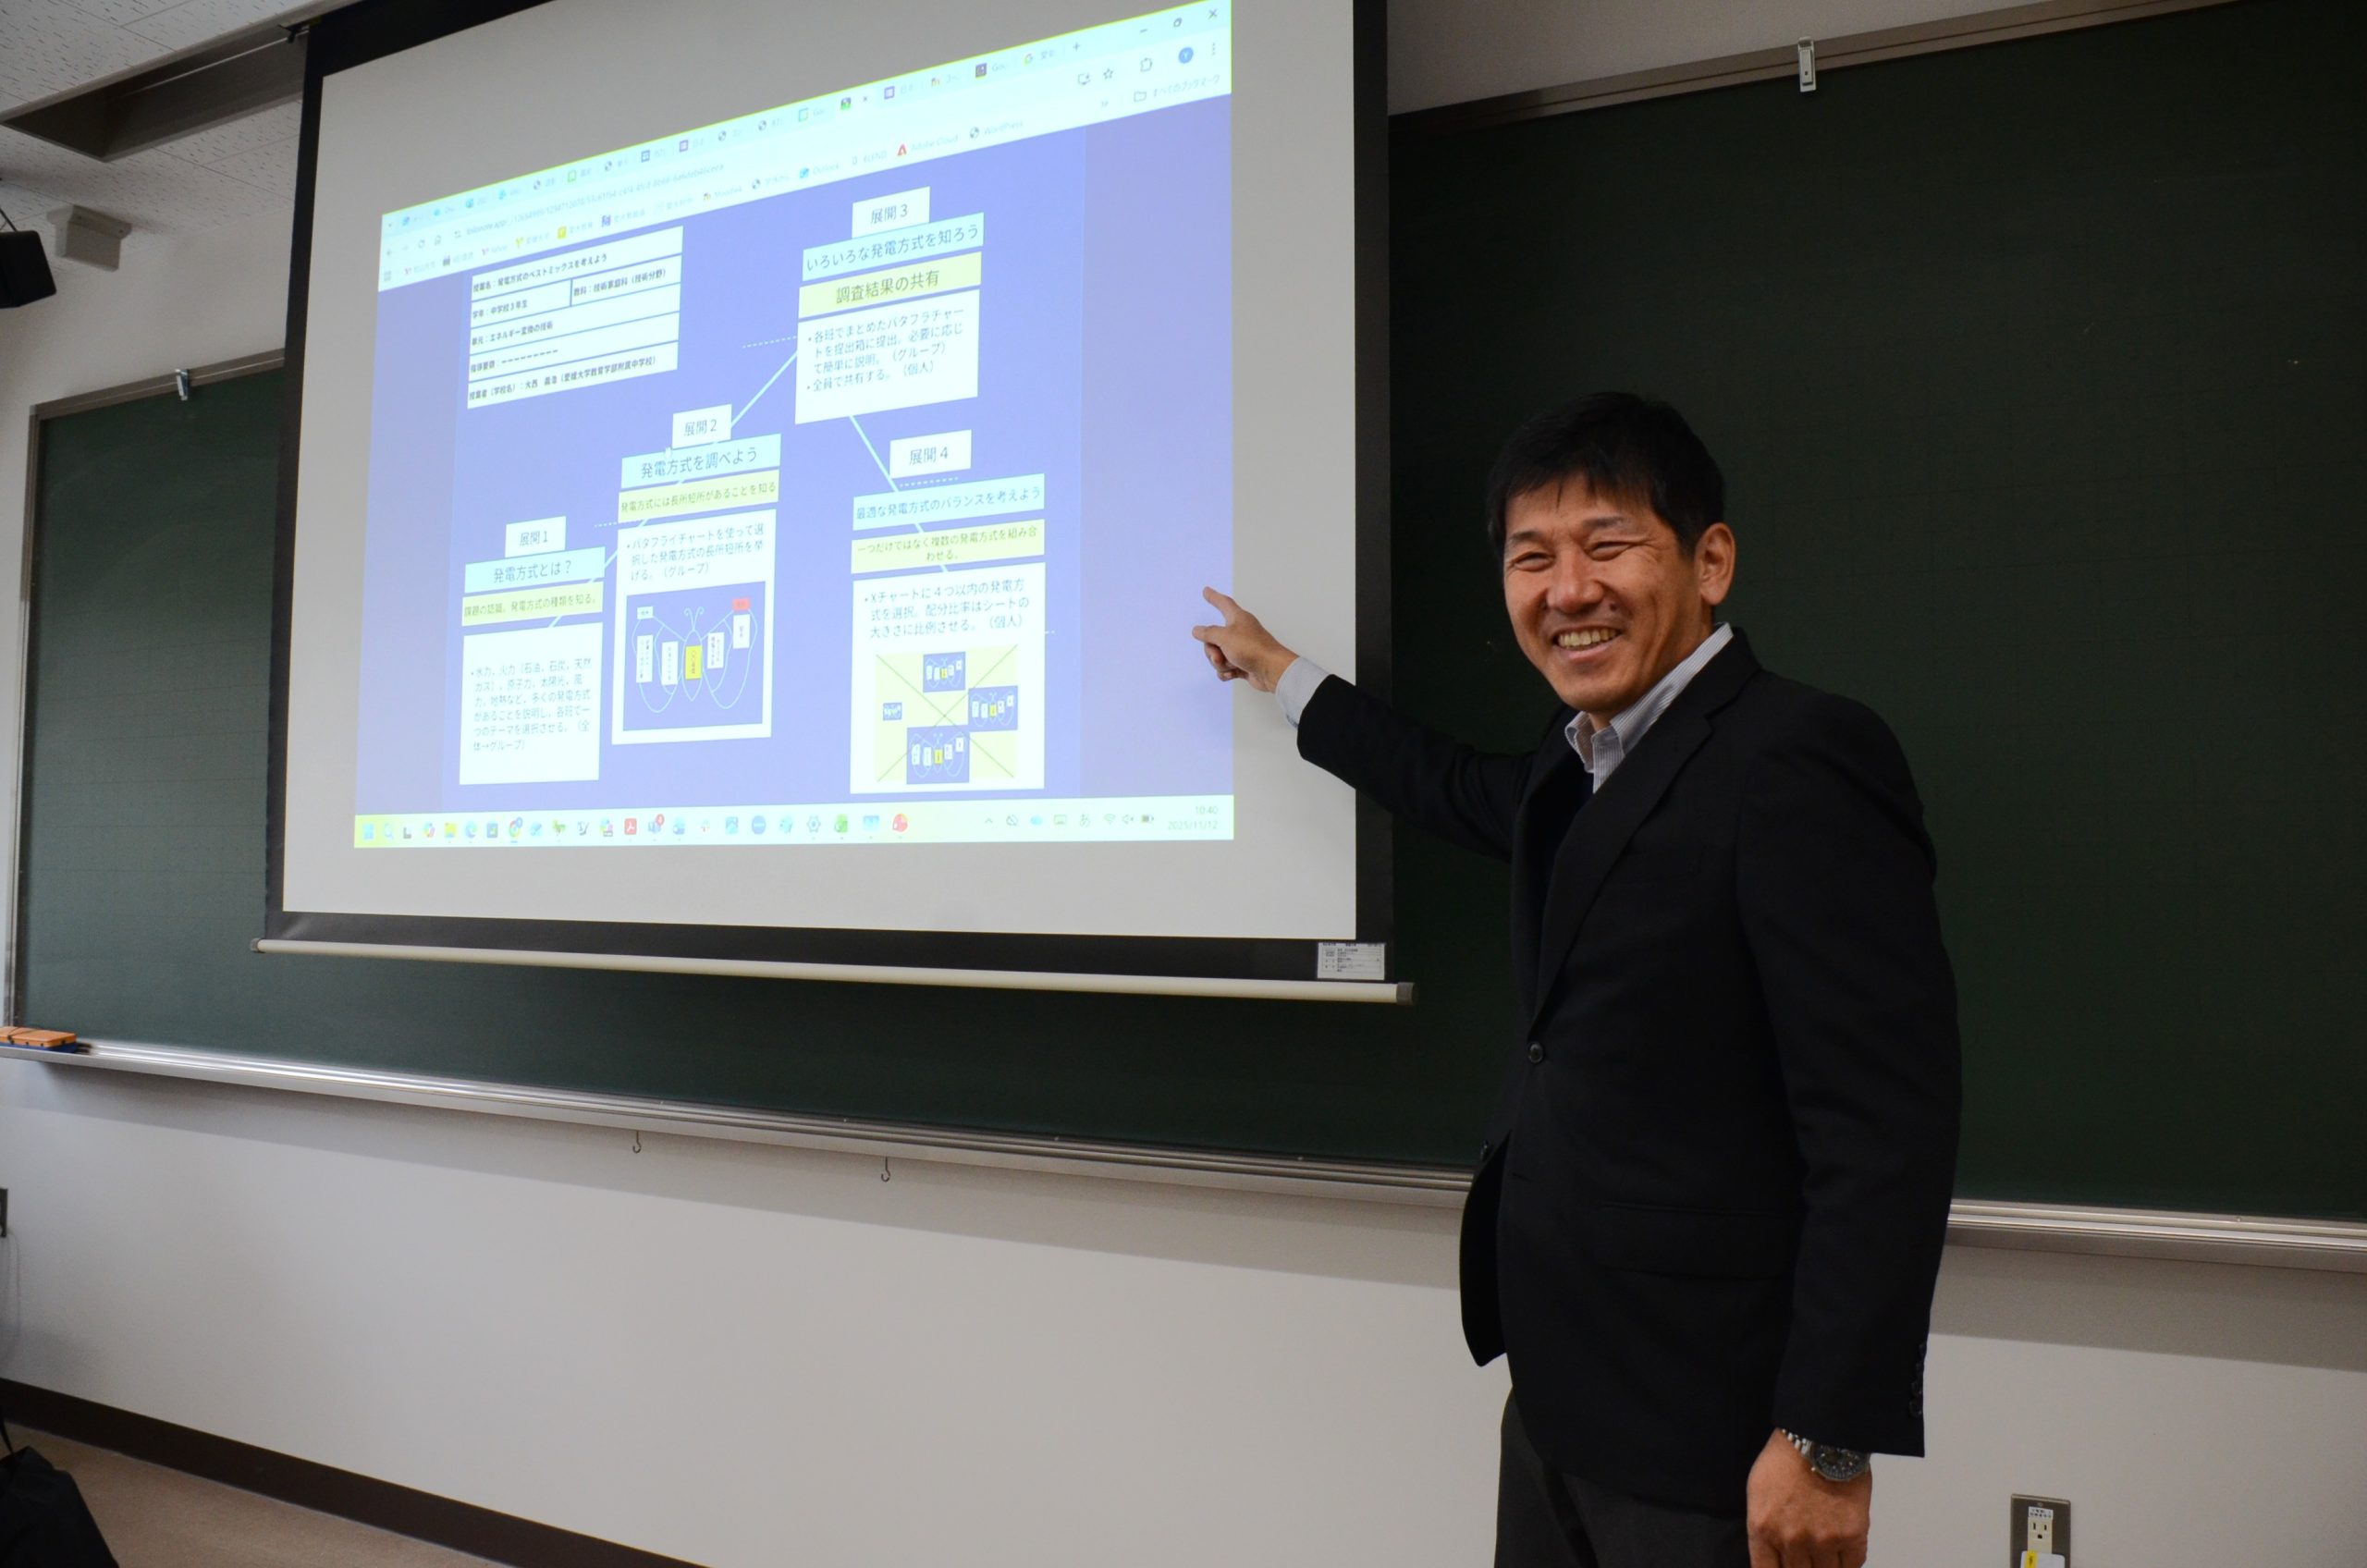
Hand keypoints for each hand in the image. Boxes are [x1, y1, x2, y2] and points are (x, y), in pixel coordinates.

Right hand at [1191, 587, 1297, 692]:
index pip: (1223, 603)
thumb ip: (1208, 633)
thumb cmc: (1252, 648)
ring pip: (1218, 655)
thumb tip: (1197, 630)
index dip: (1214, 597)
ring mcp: (1241, 649)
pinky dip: (1226, 672)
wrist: (1272, 671)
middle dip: (1212, 651)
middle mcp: (1239, 632)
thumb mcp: (1224, 637)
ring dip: (1220, 663)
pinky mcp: (1243, 664)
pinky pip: (1225, 668)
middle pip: (1214, 638)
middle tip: (1218, 656)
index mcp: (1238, 618)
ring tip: (1231, 665)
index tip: (1206, 591)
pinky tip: (1232, 673)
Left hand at [1746, 1431, 1869, 1567]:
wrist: (1820, 1437)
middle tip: (1806, 1556)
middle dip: (1801, 1567)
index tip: (1784, 1567)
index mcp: (1762, 1529)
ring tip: (1824, 1550)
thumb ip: (1763, 1530)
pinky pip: (1853, 1565)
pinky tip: (1843, 1551)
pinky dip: (1848, 1562)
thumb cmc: (1786, 1459)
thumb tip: (1771, 1556)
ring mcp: (1823, 1540)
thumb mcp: (1758, 1494)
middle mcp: (1791, 1539)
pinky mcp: (1852, 1535)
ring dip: (1825, 1565)